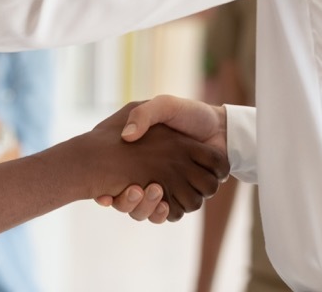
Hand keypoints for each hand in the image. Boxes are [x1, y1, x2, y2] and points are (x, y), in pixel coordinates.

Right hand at [79, 102, 227, 221]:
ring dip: (146, 207)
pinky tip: (164, 204)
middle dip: (126, 202)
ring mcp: (166, 188)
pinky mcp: (184, 196)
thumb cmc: (189, 115)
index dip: (106, 191)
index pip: (110, 181)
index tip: (102, 193)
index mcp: (138, 157)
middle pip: (126, 202)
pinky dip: (165, 212)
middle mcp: (148, 175)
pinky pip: (170, 214)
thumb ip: (144, 115)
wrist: (220, 128)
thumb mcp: (163, 106)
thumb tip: (127, 137)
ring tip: (152, 191)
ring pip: (146, 211)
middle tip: (134, 190)